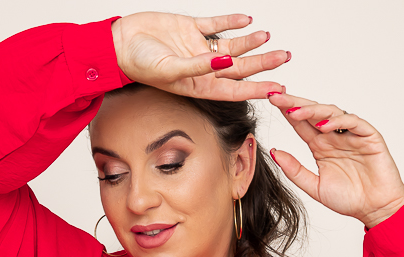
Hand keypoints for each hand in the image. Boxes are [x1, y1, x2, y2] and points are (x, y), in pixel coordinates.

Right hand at [111, 12, 289, 101]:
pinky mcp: (190, 28)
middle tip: (284, 58)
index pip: (234, 89)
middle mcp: (201, 69)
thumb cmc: (138, 64)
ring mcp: (197, 48)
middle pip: (239, 68)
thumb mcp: (170, 70)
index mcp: (198, 85)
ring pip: (231, 46)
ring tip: (268, 36)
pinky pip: (215, 25)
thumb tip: (226, 62)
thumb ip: (198, 67)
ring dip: (250, 42)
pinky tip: (247, 19)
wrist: (119, 43)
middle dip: (262, 64)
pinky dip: (231, 22)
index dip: (257, 89)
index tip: (277, 88)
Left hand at [267, 95, 403, 227]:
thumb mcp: (314, 187)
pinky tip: (324, 125)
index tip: (270, 102)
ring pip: (331, 112)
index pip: (301, 124)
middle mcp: (334, 136)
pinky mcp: (369, 136)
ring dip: (313, 110)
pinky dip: (339, 121)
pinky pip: (353, 122)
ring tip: (296, 112)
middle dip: (294, 103)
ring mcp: (352, 134)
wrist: (375, 210)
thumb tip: (275, 153)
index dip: (286, 112)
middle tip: (276, 96)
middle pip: (313, 113)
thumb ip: (295, 171)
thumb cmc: (348, 199)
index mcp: (320, 146)